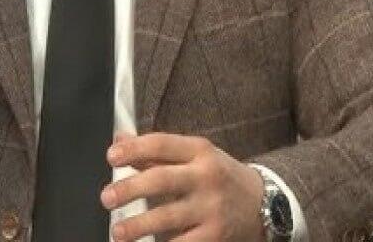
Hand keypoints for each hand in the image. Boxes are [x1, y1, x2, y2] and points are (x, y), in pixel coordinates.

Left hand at [101, 132, 264, 241]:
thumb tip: (119, 140)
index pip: (162, 144)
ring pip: (169, 217)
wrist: (266, 204)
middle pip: (162, 180)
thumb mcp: (196, 156)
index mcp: (200, 151)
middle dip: (130, 189)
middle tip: (106, 198)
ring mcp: (211, 208)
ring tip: (118, 232)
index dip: (134, 149)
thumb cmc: (220, 177)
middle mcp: (206, 177)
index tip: (111, 156)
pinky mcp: (214, 236)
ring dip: (138, 226)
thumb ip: (157, 150)